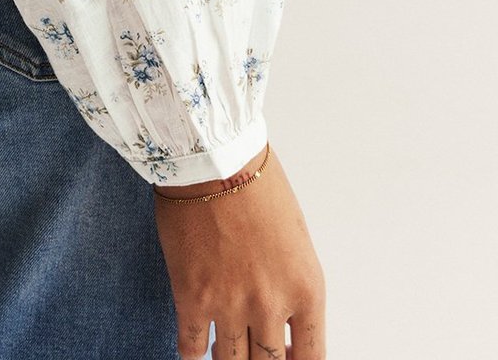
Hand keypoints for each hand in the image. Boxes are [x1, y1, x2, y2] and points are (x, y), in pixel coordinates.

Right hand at [153, 143, 325, 357]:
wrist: (213, 157)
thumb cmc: (257, 185)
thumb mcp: (295, 241)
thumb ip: (291, 287)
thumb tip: (279, 322)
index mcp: (306, 291)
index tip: (286, 359)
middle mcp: (271, 306)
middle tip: (253, 352)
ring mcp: (229, 305)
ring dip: (228, 359)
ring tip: (226, 349)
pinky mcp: (191, 297)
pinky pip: (191, 348)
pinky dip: (193, 355)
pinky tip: (195, 351)